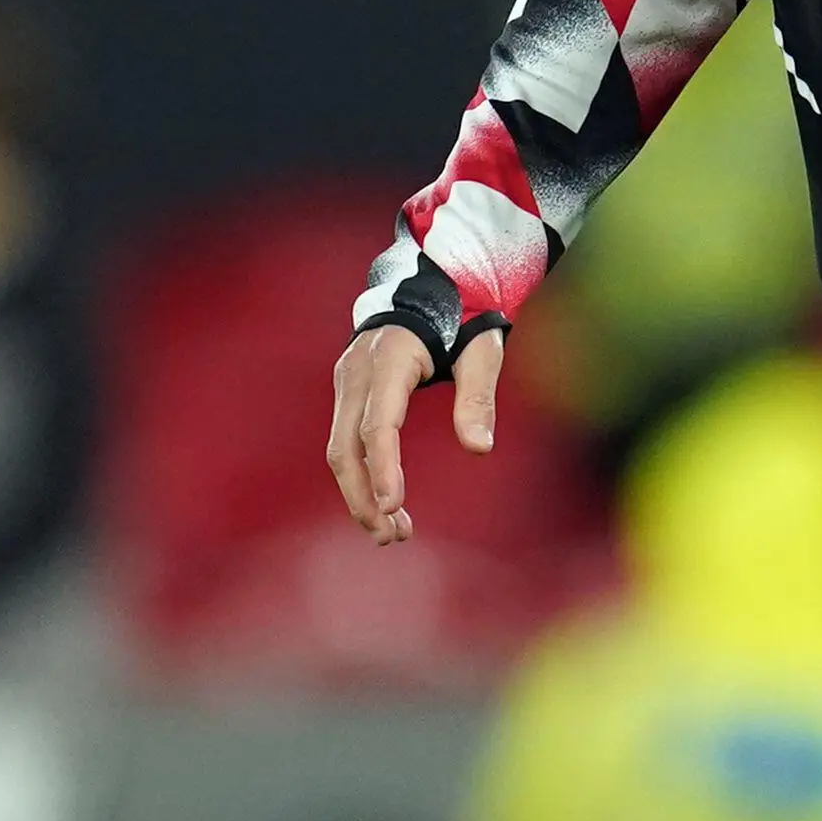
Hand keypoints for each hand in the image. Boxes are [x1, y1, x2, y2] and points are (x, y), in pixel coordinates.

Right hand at [326, 322, 503, 545]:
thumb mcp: (482, 349)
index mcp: (392, 356)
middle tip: (392, 538)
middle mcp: (358, 370)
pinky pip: (345, 440)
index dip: (382, 467)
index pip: (378, 423)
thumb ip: (478, 397)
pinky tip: (384, 504)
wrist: (431, 281)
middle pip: (344, 446)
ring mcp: (347, 380)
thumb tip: (480, 448)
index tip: (394, 506)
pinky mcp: (348, 391)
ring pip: (339, 448)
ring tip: (392, 534)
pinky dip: (360, 475)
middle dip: (363, 496)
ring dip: (359, 494)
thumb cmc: (464, 315)